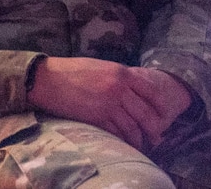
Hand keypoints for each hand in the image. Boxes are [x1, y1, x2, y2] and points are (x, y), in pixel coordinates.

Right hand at [27, 58, 194, 150]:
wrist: (47, 79)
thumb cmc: (72, 71)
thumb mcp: (101, 67)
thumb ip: (119, 77)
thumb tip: (133, 90)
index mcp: (122, 73)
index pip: (152, 91)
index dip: (160, 107)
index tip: (163, 115)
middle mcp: (119, 88)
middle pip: (146, 113)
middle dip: (154, 128)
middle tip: (156, 137)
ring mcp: (109, 104)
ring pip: (134, 127)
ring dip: (140, 138)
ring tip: (141, 144)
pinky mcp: (97, 117)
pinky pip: (118, 133)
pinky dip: (124, 140)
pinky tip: (125, 143)